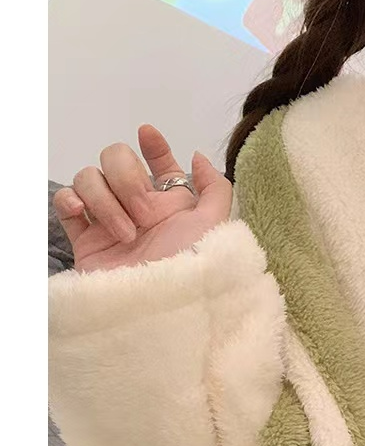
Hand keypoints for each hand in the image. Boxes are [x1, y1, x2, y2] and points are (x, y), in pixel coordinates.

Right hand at [53, 125, 232, 272]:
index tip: (149, 134)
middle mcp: (139, 209)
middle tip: (143, 212)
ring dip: (106, 199)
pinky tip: (82, 213)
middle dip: (127, 176)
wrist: (159, 310)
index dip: (154, 146)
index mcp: (171, 204)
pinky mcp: (85, 240)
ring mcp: (109, 222)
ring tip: (126, 235)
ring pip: (89, 177)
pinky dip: (70, 200)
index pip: (160, 164)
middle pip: (116, 159)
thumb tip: (199, 156)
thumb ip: (215, 187)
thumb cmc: (192, 269)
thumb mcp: (217, 225)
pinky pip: (65, 203)